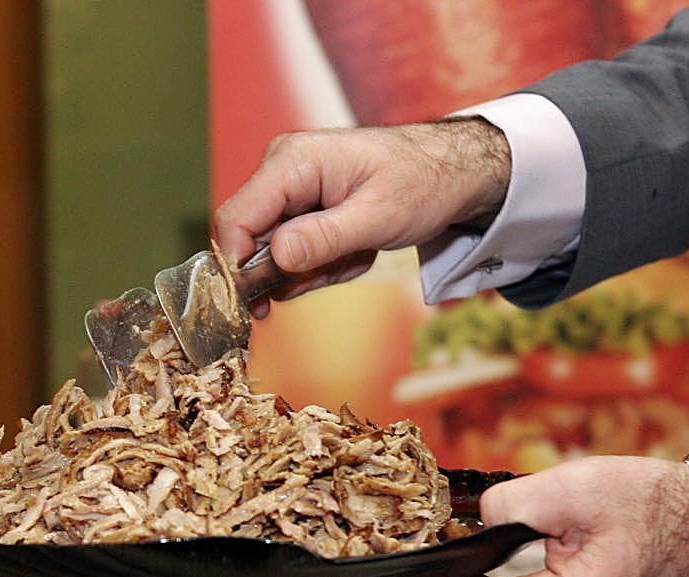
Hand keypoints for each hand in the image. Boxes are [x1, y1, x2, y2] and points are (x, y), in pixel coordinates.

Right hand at [214, 119, 511, 317]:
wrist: (452, 171)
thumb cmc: (422, 182)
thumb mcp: (378, 217)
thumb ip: (324, 238)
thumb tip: (276, 256)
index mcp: (292, 161)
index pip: (236, 219)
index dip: (237, 265)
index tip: (259, 302)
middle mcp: (280, 170)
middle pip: (252, 241)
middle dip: (291, 271)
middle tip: (339, 270)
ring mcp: (288, 188)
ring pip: (273, 252)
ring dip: (313, 269)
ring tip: (356, 256)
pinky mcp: (298, 206)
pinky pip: (292, 251)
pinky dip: (322, 263)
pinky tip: (353, 251)